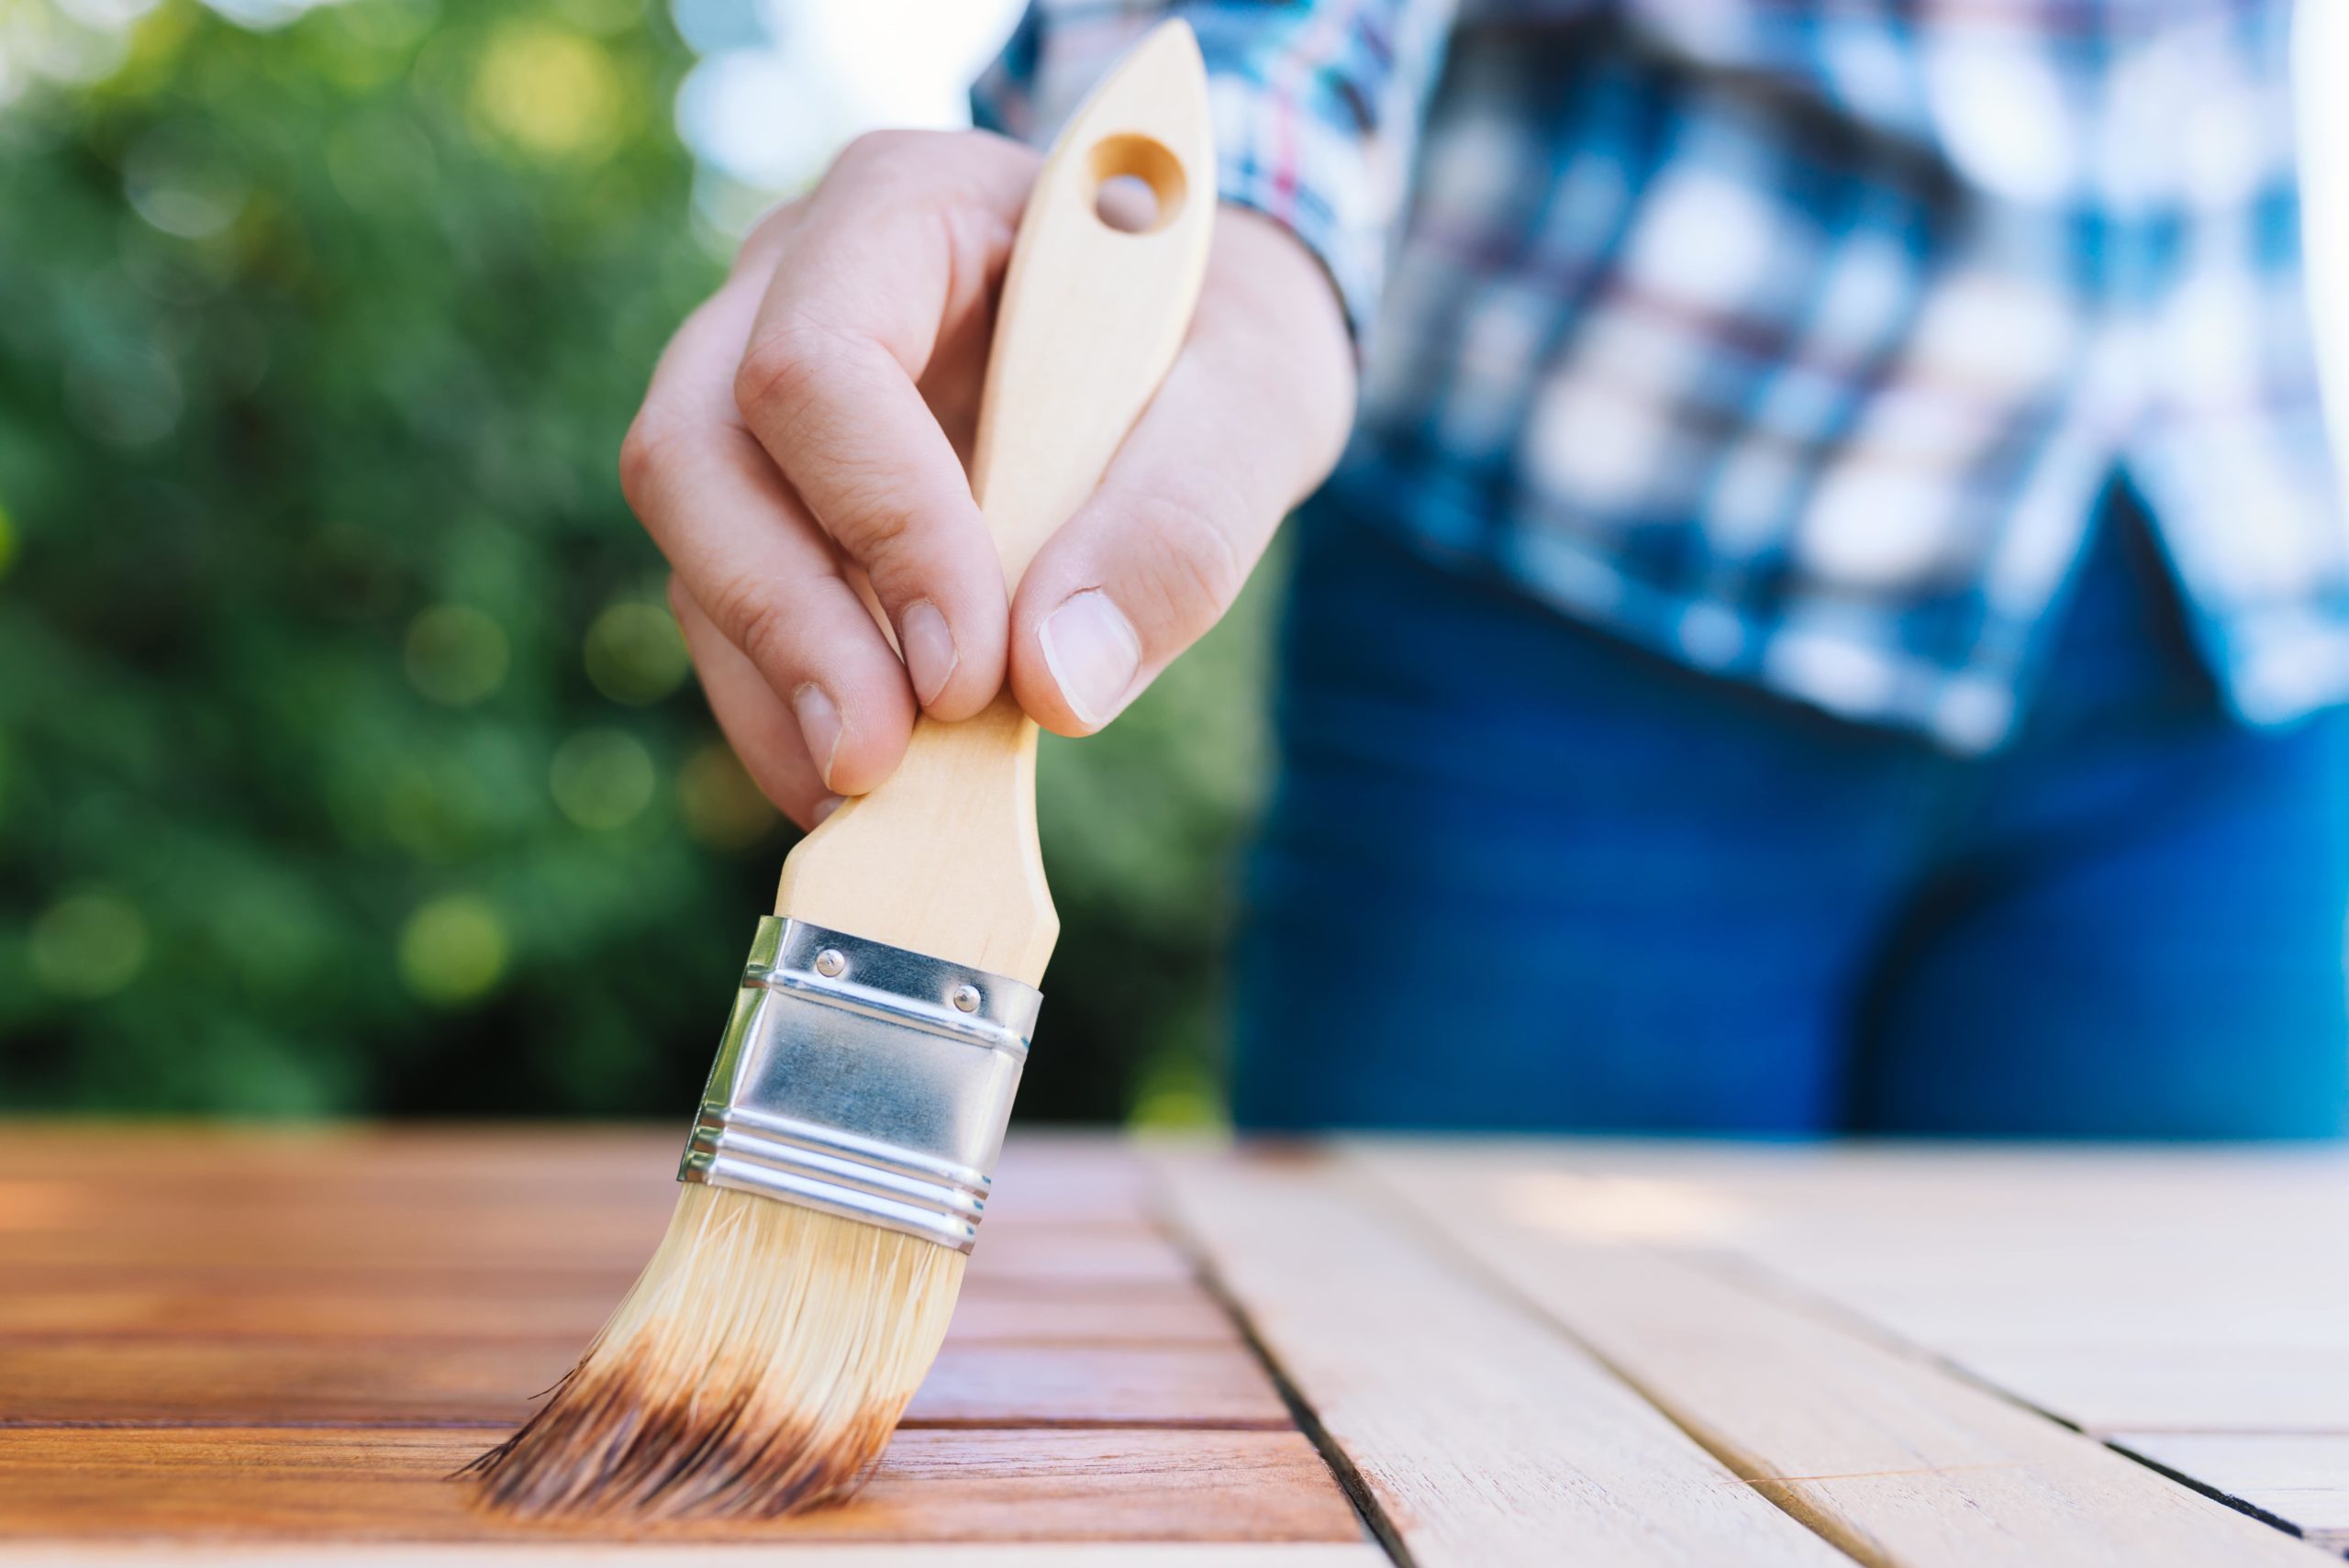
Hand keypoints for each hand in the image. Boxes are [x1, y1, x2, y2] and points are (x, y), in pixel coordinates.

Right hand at [622, 129, 1356, 827]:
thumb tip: (1055, 685)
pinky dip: (782, 706)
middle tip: (877, 767)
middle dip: (785, 625)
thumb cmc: (1222, 340)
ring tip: (872, 796)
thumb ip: (1180, 525)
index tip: (970, 673)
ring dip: (772, 683)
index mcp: (908, 207)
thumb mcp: (1257, 402)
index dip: (879, 527)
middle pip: (698, 449)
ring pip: (694, 538)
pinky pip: (725, 604)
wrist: (1194, 343)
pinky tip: (864, 783)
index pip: (819, 364)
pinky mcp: (771, 494)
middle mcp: (794, 283)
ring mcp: (758, 387)